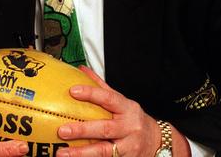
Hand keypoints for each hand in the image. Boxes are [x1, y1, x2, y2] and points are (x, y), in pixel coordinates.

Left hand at [56, 66, 188, 156]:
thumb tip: (82, 70)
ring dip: (82, 153)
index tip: (73, 91)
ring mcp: (128, 146)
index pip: (109, 98)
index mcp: (127, 109)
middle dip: (83, 130)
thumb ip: (102, 88)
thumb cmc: (132, 120)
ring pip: (104, 150)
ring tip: (63, 153)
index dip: (91, 94)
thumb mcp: (121, 102)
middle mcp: (129, 128)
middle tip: (62, 130)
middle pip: (105, 129)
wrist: (157, 142)